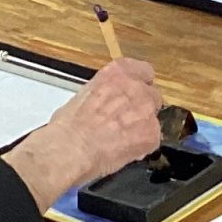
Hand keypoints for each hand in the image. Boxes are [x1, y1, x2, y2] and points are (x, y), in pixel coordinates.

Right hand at [3, 58, 159, 209]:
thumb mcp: (82, 96)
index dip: (140, 84)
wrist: (72, 148)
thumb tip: (102, 103)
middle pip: (152, 95)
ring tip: (121, 139)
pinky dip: (141, 146)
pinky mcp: (151, 134)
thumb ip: (103, 94)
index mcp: (117, 73)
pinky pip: (152, 140)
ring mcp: (146, 111)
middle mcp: (135, 87)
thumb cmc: (69, 127)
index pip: (143, 71)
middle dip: (141, 108)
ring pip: (153, 119)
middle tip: (125, 121)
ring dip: (142, 127)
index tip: (136, 92)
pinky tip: (124, 150)